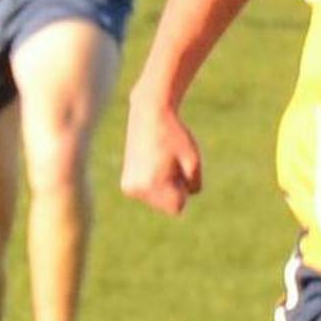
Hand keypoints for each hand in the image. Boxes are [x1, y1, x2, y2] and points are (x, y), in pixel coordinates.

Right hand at [121, 96, 202, 214]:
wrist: (149, 114)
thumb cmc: (175, 136)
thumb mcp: (193, 161)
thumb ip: (193, 186)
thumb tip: (183, 202)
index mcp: (152, 184)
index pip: (178, 206)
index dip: (184, 188)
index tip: (178, 168)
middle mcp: (137, 189)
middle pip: (167, 205)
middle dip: (174, 189)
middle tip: (169, 162)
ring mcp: (129, 187)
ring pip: (158, 200)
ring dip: (165, 186)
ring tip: (161, 161)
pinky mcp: (126, 184)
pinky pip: (150, 194)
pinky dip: (155, 183)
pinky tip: (154, 163)